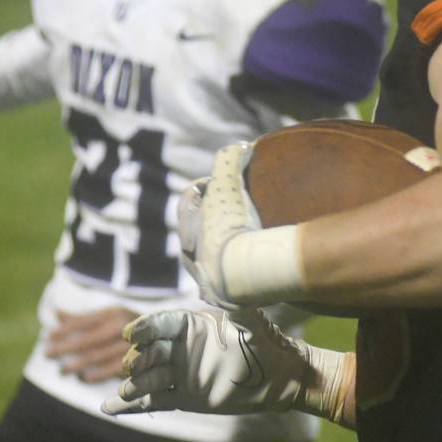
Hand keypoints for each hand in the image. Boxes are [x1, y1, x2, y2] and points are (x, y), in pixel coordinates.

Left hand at [44, 307, 138, 382]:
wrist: (166, 339)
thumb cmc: (127, 327)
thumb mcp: (108, 317)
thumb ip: (82, 318)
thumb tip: (55, 312)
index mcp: (115, 313)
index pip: (83, 321)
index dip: (64, 329)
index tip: (47, 337)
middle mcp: (124, 326)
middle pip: (87, 340)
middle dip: (64, 348)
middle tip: (47, 354)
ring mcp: (131, 344)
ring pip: (96, 357)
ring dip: (76, 365)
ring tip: (61, 370)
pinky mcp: (137, 361)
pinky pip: (111, 370)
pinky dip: (96, 375)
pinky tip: (83, 378)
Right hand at [102, 308, 353, 423]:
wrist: (279, 378)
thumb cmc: (266, 344)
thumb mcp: (252, 324)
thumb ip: (238, 307)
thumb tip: (228, 282)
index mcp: (192, 326)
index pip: (161, 323)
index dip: (145, 328)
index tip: (132, 334)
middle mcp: (180, 348)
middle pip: (149, 351)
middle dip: (138, 358)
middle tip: (133, 366)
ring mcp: (178, 373)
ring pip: (148, 378)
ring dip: (133, 384)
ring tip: (125, 390)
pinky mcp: (181, 397)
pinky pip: (151, 401)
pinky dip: (130, 405)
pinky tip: (109, 407)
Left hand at [179, 142, 301, 307]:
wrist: (241, 272)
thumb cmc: (230, 226)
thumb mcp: (228, 185)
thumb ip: (229, 160)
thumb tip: (238, 146)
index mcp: (188, 226)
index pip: (190, 198)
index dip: (205, 185)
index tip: (223, 180)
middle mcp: (190, 254)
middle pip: (200, 228)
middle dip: (215, 218)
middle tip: (239, 209)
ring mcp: (205, 277)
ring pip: (212, 256)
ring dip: (226, 246)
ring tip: (251, 239)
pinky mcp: (222, 295)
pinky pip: (229, 278)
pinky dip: (239, 269)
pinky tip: (254, 267)